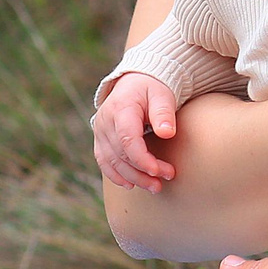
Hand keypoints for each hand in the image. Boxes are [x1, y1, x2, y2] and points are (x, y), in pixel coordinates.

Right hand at [91, 72, 178, 192]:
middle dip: (142, 172)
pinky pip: (104, 161)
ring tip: (154, 187)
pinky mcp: (100, 140)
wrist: (135, 82)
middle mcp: (105, 121)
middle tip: (163, 181)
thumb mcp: (162, 94)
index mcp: (121, 108)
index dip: (142, 159)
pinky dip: (116, 175)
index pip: (127, 140)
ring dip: (132, 178)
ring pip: (112, 162)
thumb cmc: (152, 88)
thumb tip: (167, 133)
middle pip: (120, 154)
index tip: (159, 171)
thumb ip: (163, 113)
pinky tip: (131, 185)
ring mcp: (100, 131)